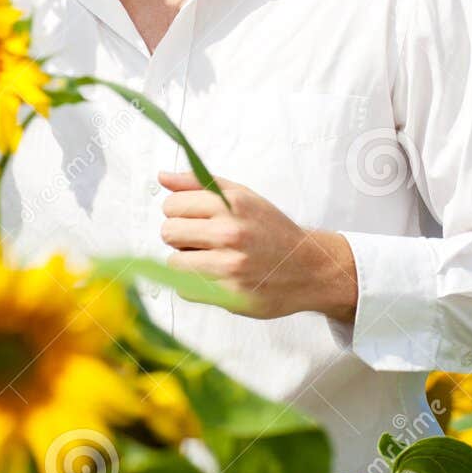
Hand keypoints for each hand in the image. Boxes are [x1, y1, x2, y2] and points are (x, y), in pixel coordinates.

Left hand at [158, 170, 356, 322]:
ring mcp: (230, 266)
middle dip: (180, 235)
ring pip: (173, 262)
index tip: (194, 218)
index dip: (178, 212)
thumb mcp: (242, 196)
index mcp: (232, 205)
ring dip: (186, 261)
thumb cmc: (271, 230)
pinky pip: (187, 288)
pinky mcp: (230, 295)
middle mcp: (231, 233)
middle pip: (168, 232)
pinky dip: (195, 284)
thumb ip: (200, 184)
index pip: (172, 205)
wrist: (310, 268)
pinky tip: (217, 276)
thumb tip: (162, 177)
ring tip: (210, 258)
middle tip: (201, 239)